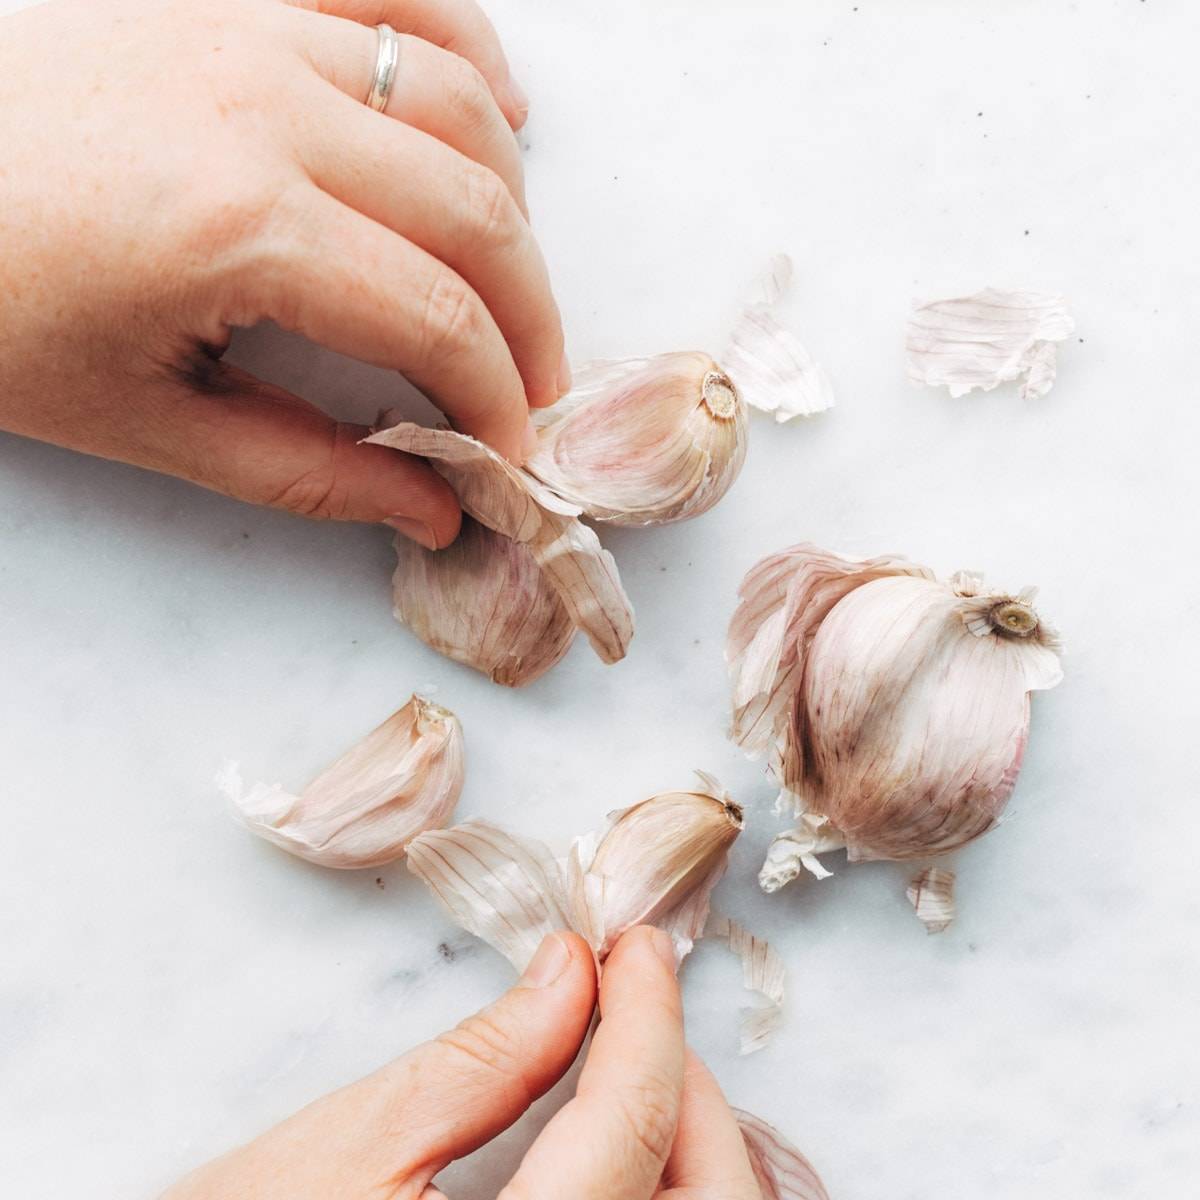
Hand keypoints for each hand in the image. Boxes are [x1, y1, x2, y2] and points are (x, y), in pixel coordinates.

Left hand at [0, 0, 568, 547]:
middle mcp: (264, 107)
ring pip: (455, 101)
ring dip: (511, 203)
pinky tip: (500, 106)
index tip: (511, 451)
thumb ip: (307, 471)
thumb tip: (430, 508)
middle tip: (535, 385)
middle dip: (532, 317)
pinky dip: (466, 47)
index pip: (439, 318)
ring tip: (515, 281)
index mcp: (242, 226)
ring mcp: (249, 26)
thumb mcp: (141, 420)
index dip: (499, 397)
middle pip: (477, 212)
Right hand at [164, 927, 760, 1198]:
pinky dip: (653, 1184)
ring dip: (683, 1140)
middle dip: (691, 1087)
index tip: (636, 944)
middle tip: (640, 1001)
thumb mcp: (350, 1150)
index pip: (635, 1128)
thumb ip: (481, 1061)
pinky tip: (613, 1135)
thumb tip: (569, 971)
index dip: (649, 1016)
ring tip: (628, 1054)